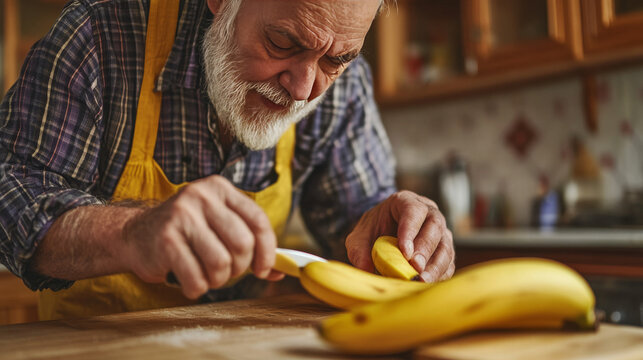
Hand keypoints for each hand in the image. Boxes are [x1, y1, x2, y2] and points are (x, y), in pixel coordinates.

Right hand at [121, 175, 282, 298]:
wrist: (135, 234)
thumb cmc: (185, 233)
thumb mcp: (217, 226)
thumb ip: (249, 243)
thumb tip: (280, 271)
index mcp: (219, 189)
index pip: (258, 220)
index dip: (267, 250)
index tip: (263, 269)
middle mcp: (201, 197)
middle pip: (243, 244)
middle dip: (239, 268)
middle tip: (227, 272)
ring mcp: (182, 216)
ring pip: (222, 263)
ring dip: (218, 280)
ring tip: (206, 275)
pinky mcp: (166, 240)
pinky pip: (197, 277)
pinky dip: (197, 287)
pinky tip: (189, 280)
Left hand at [345, 190, 454, 281]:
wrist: (381, 234)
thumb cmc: (372, 232)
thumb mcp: (359, 238)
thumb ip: (358, 250)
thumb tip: (366, 268)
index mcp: (406, 201)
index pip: (413, 210)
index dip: (410, 230)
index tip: (404, 251)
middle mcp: (428, 213)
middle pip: (435, 226)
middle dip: (425, 248)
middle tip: (415, 267)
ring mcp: (440, 231)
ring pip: (445, 245)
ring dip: (435, 265)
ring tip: (422, 280)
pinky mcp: (445, 251)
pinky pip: (449, 263)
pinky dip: (440, 275)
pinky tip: (428, 285)